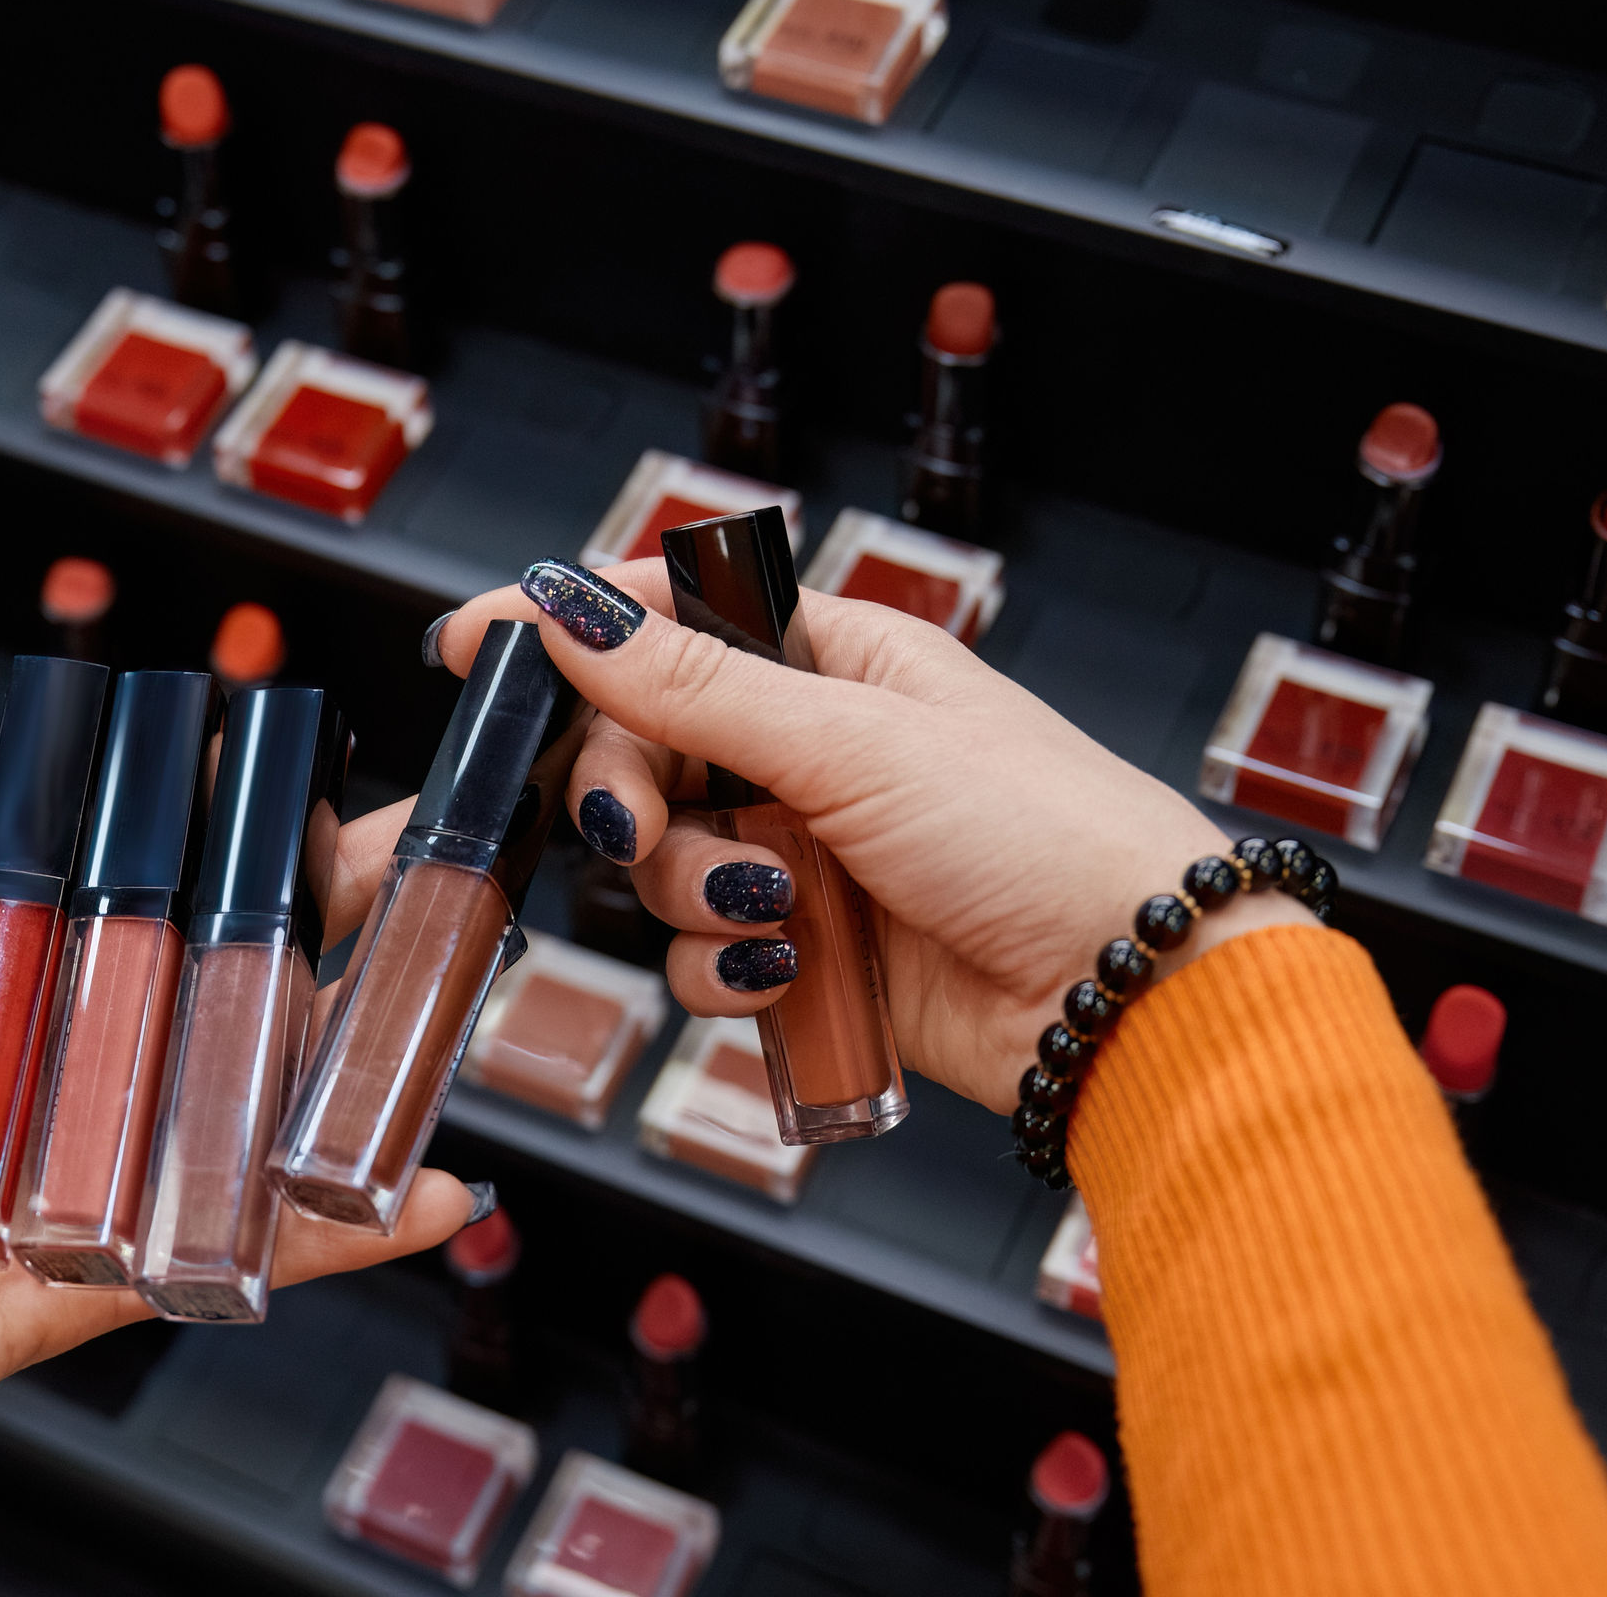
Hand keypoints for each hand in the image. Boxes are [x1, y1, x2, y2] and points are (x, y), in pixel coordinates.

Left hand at [0, 748, 477, 1585]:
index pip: (91, 912)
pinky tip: (430, 1192)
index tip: (247, 767)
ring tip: (444, 981)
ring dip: (348, 1052)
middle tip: (395, 850)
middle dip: (306, 919)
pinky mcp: (87, 1287)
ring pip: (236, 1110)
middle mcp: (33, 1101)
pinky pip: (230, 1254)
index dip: (174, 844)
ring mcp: (73, 1193)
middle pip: (194, 993)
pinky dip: (339, 1235)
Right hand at [432, 563, 1308, 1111]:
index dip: (568, 631)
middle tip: (628, 831)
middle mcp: (811, 749)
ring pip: (660, 862)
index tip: (472, 648)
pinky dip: (724, 973)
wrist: (1134, 998)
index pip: (666, 617)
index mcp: (833, 658)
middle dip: (624, 797)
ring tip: (774, 913)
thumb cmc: (1043, 835)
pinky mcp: (811, 955)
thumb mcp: (854, 742)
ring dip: (690, 893)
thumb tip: (571, 607)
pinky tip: (789, 975)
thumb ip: (694, 688)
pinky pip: (703, 957)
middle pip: (640, 751)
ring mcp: (807, 854)